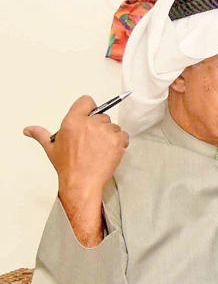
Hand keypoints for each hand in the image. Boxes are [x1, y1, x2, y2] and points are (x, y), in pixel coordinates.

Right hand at [24, 96, 128, 246]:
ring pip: (113, 126)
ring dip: (110, 136)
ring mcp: (104, 132)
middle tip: (92, 142)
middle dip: (99, 127)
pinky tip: (109, 152)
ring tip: (100, 150)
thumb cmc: (68, 166)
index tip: (90, 116)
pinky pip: (124, 135)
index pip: (87, 101)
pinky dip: (120, 143)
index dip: (90, 108)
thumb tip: (28, 130)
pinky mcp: (117, 141)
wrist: (81, 183)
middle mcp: (89, 124)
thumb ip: (41, 134)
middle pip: (102, 116)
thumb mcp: (51, 148)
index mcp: (72, 121)